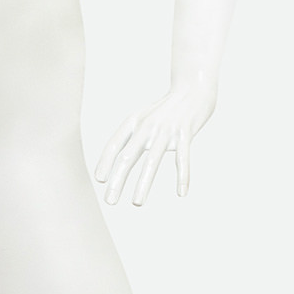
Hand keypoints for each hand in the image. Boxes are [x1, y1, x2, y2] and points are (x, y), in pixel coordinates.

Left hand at [94, 78, 217, 205]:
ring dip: (143, 184)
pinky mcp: (186, 133)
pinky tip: (181, 193)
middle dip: (117, 180)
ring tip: (136, 203)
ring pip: (152, 160)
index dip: (105, 162)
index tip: (100, 180)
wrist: (193, 89)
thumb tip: (116, 165)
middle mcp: (147, 125)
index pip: (114, 144)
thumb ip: (131, 138)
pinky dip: (183, 176)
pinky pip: (183, 158)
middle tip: (109, 201)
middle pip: (128, 156)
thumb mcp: (144, 118)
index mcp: (134, 121)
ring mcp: (167, 129)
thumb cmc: (166, 110)